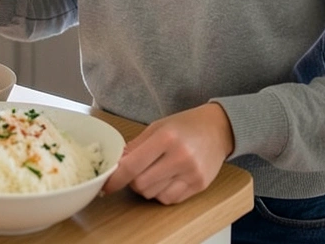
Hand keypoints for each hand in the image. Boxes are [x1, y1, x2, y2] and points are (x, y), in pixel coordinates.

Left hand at [102, 103, 234, 204]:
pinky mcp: (200, 186)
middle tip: (136, 171)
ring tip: (153, 173)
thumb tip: (116, 165)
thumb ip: (135, 146)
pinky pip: (170, 199)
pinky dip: (161, 193)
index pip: (132, 165)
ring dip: (147, 188)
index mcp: (166, 138)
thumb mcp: (157, 127)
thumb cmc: (184, 125)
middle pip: (141, 185)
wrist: (218, 129)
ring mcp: (192, 173)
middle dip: (132, 182)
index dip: (116, 179)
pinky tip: (166, 179)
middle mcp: (180, 157)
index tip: (106, 185)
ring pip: (154, 195)